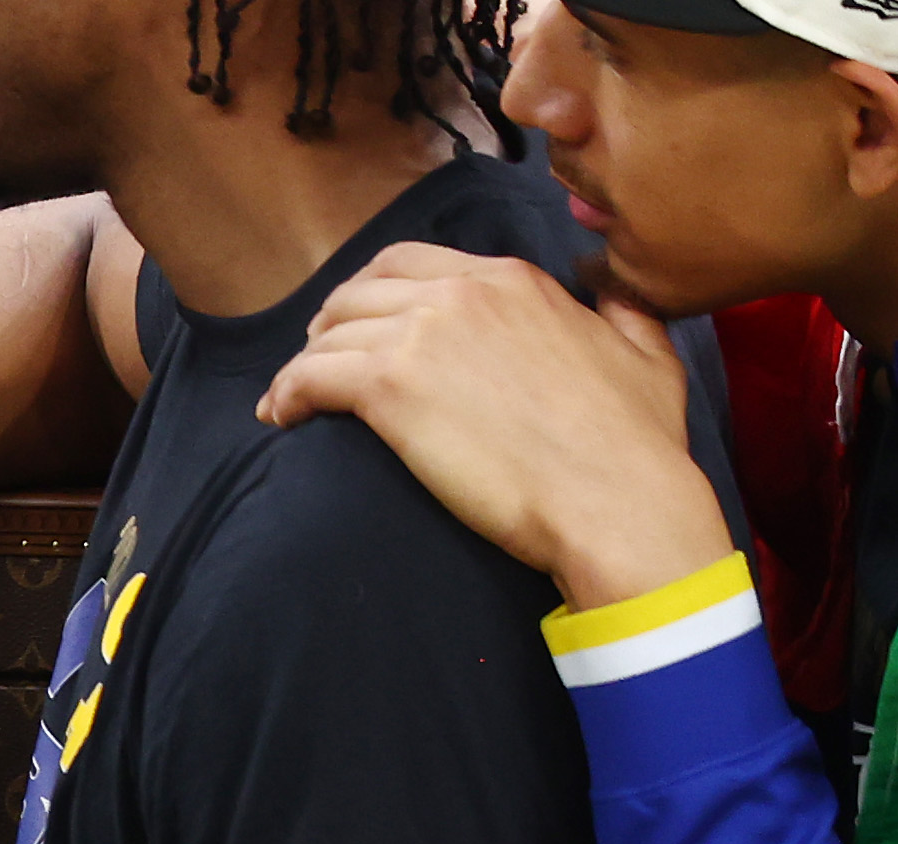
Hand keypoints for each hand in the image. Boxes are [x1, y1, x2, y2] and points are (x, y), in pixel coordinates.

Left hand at [260, 242, 715, 611]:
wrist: (615, 495)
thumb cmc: (636, 442)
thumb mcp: (647, 349)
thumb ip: (622, 309)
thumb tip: (611, 292)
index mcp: (512, 279)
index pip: (412, 263)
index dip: (374, 296)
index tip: (360, 331)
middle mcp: (462, 291)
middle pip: (360, 290)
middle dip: (330, 323)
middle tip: (315, 364)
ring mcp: (424, 333)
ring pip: (328, 332)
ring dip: (301, 364)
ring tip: (289, 401)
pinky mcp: (391, 385)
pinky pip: (309, 375)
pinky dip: (286, 393)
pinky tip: (281, 418)